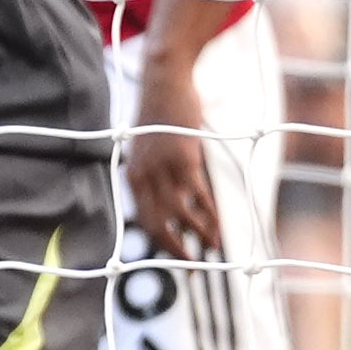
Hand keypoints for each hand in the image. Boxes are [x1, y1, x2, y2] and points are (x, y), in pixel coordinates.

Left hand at [127, 23, 223, 256]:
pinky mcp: (184, 161)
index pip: (144, 220)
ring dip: (198, 237)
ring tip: (212, 248)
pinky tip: (217, 228)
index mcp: (133, 176)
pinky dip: (209, 216)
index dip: (160, 243)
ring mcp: (163, 170)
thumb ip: (153, 173)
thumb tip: (168, 197)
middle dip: (174, 251)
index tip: (175, 256)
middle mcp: (144, 177)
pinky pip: (199, 198)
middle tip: (191, 268)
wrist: (164, 81)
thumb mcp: (148, 148)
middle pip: (157, 226)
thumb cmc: (160, 114)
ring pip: (181, 216)